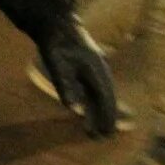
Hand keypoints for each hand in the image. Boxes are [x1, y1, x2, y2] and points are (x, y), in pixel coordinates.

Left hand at [36, 15, 118, 137]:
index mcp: (96, 72)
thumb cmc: (58, 46)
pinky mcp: (89, 72)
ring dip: (100, 113)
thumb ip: (65, 86)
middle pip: (107, 101)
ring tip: (96, 131)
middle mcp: (100, 74)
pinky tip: (90, 113)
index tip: (106, 133)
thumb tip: (72, 106)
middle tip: (102, 137)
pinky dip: (96, 104)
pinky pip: (96, 91)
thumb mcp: (57, 65)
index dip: (107, 118)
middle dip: (106, 119)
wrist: (57, 27)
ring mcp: (96, 72)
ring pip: (101, 97)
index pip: (106, 100)